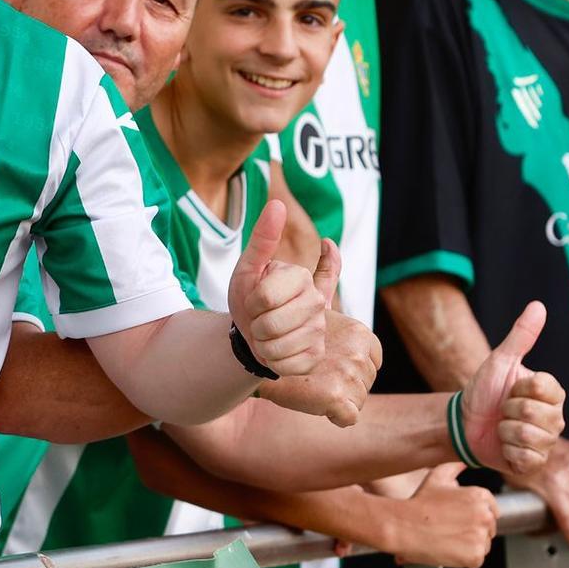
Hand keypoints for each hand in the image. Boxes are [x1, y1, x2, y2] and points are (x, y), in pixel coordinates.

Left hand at [224, 201, 327, 377]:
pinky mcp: (316, 356)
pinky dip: (272, 362)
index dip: (251, 302)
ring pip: (276, 346)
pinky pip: (285, 365)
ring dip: (262, 344)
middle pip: (271, 323)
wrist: (250, 332)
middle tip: (259, 319)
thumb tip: (278, 203)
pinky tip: (277, 351)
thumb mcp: (249, 267)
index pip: (264, 297)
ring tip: (267, 335)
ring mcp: (319, 331)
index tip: (255, 298)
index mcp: (302, 277)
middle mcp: (317, 302)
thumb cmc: (249, 297)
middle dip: (255, 324)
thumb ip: (263, 237)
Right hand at [254, 306, 380, 426]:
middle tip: (319, 378)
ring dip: (341, 400)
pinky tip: (319, 405)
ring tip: (315, 388)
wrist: (263, 356)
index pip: (374, 361)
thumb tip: (357, 348)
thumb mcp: (321, 325)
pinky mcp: (337, 397)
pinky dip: (337, 417)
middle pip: (367, 382)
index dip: (355, 369)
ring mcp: (349, 374)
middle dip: (347, 386)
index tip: (334, 369)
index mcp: (360, 333)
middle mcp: (358, 352)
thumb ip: (345, 337)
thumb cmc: (290, 342)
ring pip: (359, 400)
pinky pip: (350, 418)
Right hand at [385, 464, 499, 567]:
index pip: (492, 510)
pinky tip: (449, 549)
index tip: (464, 520)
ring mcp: (481, 536)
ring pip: (483, 545)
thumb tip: (463, 461)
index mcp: (480, 496)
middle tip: (451, 529)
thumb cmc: (419, 502)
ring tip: (448, 539)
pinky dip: (464, 559)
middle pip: (488, 529)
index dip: (475, 516)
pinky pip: (476, 560)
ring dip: (469, 545)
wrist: (405, 525)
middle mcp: (485, 515)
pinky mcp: (475, 556)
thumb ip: (454, 466)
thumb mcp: (436, 476)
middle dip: (473, 530)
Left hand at [459, 301, 565, 476]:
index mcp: (552, 393)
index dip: (516, 388)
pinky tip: (503, 446)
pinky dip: (506, 450)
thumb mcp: (500, 361)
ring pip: (527, 435)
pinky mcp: (534, 464)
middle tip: (502, 409)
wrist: (465, 423)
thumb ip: (521, 336)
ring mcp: (547, 442)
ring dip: (503, 430)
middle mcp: (556, 418)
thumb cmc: (485, 390)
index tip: (509, 388)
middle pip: (532, 413)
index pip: (541, 388)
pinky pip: (524, 457)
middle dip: (507, 409)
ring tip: (501, 427)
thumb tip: (538, 305)